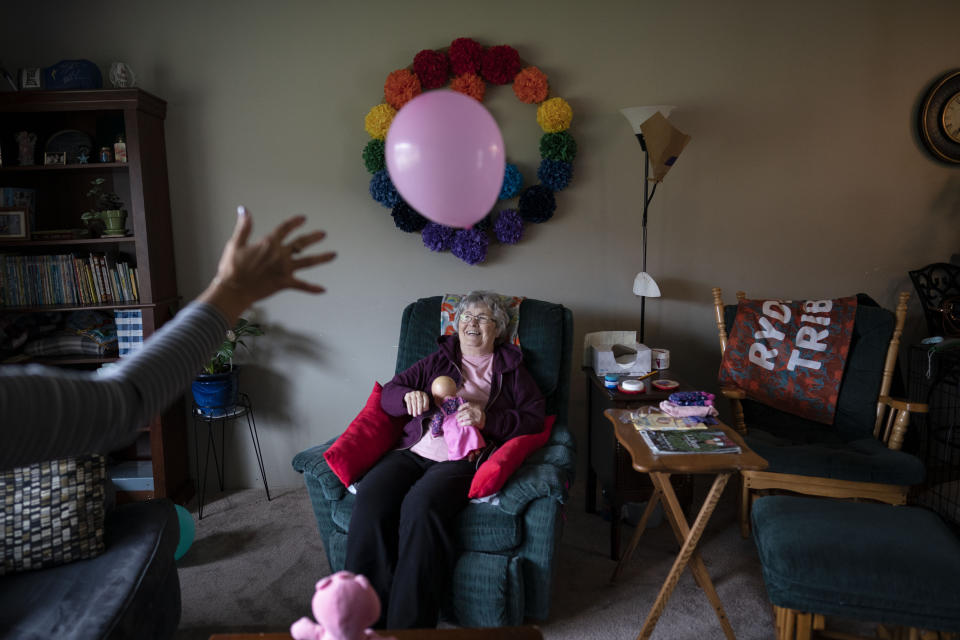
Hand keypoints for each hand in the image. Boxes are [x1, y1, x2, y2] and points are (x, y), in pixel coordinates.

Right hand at [199, 206, 335, 322]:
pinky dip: (312, 288)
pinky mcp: (284, 283)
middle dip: (313, 238)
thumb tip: (244, 210)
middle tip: (323, 234)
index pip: (285, 228)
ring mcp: (284, 269)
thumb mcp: (236, 243)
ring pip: (307, 262)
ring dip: (321, 258)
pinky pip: (301, 286)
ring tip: (333, 255)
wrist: (233, 289)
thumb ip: (244, 226)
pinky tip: (322, 289)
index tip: (303, 219)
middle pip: (301, 243)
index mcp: (269, 243)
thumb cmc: (232, 268)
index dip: (295, 222)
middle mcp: (280, 254)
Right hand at [403, 390, 429, 416]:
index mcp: (424, 394)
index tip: (424, 411)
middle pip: (419, 401)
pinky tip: (410, 413)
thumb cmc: (420, 402)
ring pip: (413, 402)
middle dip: (419, 408)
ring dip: (414, 409)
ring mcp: (413, 393)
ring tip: (414, 415)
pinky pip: (408, 402)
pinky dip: (409, 408)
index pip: (426, 400)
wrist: (412, 396)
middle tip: (419, 414)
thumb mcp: (424, 403)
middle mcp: (419, 393)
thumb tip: (423, 410)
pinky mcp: (408, 395)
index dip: (425, 405)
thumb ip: (425, 407)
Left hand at [457, 402, 484, 429]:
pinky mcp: (477, 422)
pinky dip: (464, 423)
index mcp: (476, 406)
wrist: (488, 421)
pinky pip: (469, 422)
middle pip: (466, 411)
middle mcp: (477, 410)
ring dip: (461, 418)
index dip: (462, 406)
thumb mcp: (476, 409)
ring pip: (467, 416)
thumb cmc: (480, 415)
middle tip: (456, 417)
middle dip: (460, 414)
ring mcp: (477, 416)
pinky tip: (461, 424)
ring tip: (458, 420)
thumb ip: (470, 408)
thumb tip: (460, 410)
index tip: (458, 409)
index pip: (468, 404)